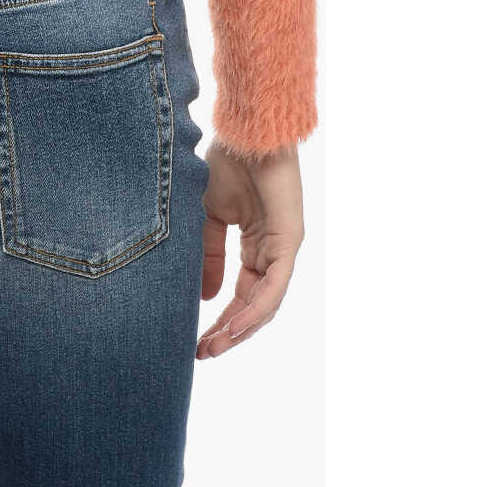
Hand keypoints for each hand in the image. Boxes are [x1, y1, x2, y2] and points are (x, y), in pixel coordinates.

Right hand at [196, 140, 304, 358]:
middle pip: (254, 306)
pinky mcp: (289, 241)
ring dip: (241, 328)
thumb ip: (209, 255)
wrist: (242, 133)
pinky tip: (236, 326)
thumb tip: (206, 297)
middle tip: (203, 353)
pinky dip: (256, 309)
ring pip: (266, 302)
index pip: (241, 293)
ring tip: (215, 346)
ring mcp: (283, 248)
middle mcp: (272, 251)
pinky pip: (274, 286)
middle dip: (229, 332)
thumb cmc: (226, 163)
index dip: (221, 319)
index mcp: (255, 245)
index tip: (196, 340)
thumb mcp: (208, 216)